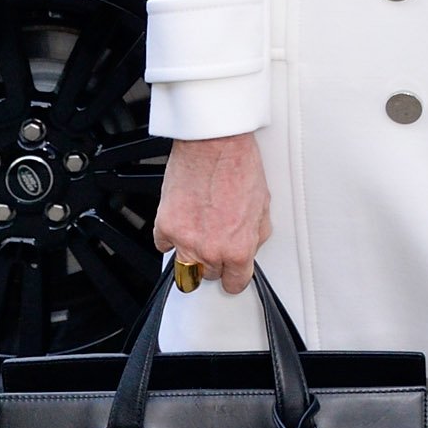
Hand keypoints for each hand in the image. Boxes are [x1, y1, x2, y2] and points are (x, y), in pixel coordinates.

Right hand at [154, 132, 271, 292]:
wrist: (214, 144)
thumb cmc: (239, 167)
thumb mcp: (263, 207)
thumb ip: (255, 236)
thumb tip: (249, 249)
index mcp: (238, 249)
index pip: (234, 284)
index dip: (234, 277)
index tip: (231, 275)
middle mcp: (210, 249)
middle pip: (209, 275)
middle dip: (215, 261)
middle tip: (218, 239)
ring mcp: (185, 239)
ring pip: (185, 266)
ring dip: (193, 253)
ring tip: (201, 231)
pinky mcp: (165, 225)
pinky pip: (164, 245)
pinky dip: (171, 238)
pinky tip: (183, 222)